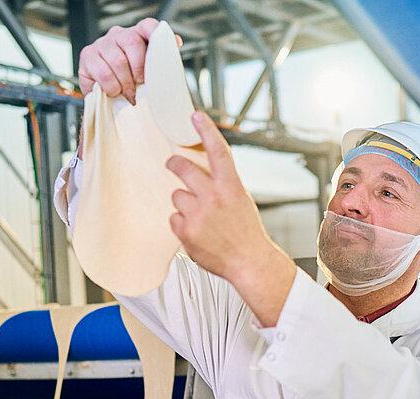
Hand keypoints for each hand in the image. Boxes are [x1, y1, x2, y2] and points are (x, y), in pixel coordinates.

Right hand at [77, 18, 181, 104]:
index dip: (156, 33)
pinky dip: (112, 87)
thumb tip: (176, 42)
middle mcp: (118, 35)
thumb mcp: (148, 73)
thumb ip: (161, 58)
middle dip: (138, 69)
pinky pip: (103, 72)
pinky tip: (114, 91)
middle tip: (139, 84)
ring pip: (117, 60)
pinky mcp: (87, 56)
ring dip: (125, 82)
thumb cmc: (129, 82)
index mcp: (136, 35)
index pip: (147, 25)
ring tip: (127, 92)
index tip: (165, 47)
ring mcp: (101, 44)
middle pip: (132, 42)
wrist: (106, 96)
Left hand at [167, 113, 296, 325]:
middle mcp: (214, 197)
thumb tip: (202, 170)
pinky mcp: (186, 232)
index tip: (195, 116)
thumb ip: (222, 184)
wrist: (249, 262)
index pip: (218, 151)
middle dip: (174, 163)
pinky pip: (173, 218)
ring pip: (176, 195)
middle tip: (171, 163)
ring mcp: (198, 215)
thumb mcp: (240, 200)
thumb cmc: (246, 231)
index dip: (206, 130)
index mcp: (231, 186)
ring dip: (183, 202)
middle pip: (183, 168)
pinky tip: (196, 232)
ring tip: (199, 217)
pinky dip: (181, 223)